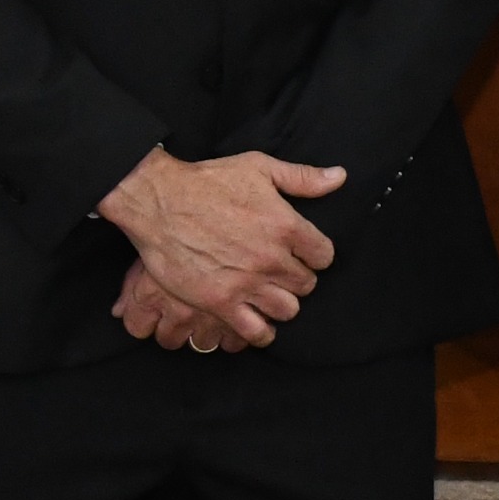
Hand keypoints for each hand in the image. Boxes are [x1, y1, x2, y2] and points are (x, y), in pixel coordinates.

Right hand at [97, 146, 345, 347]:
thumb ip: (303, 178)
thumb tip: (339, 177)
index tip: (301, 252)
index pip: (324, 256)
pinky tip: (257, 321)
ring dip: (281, 303)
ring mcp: (246, 283)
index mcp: (286, 226)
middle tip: (280, 272)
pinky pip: (256, 331)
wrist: (159, 201)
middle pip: (307, 285)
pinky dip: (261, 331)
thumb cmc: (208, 181)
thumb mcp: (259, 168)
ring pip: (287, 310)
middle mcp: (272, 259)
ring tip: (268, 295)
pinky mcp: (220, 302)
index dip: (314, 254)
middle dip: (296, 278)